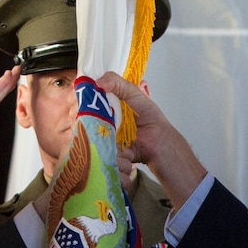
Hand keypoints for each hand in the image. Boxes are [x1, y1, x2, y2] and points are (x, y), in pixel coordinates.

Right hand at [93, 71, 205, 206]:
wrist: (160, 143)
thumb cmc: (149, 118)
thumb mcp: (134, 94)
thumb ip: (116, 83)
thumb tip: (97, 82)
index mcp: (105, 113)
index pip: (88, 113)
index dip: (88, 114)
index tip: (90, 114)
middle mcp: (102, 130)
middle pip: (88, 134)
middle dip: (98, 137)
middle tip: (112, 135)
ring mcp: (106, 147)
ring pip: (97, 152)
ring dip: (113, 154)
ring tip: (127, 151)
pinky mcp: (112, 161)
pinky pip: (106, 165)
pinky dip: (118, 165)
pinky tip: (129, 160)